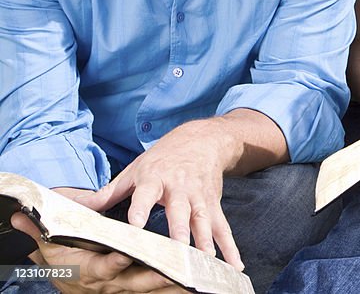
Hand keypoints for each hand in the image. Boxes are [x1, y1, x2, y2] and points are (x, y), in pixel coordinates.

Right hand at [10, 209, 184, 293]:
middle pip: (133, 281)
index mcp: (90, 269)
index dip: (112, 263)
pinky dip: (177, 290)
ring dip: (172, 286)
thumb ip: (40, 232)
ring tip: (193, 282)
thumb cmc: (64, 257)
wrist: (70, 278)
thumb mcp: (51, 245)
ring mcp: (126, 287)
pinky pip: (160, 292)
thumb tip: (21, 216)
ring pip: (151, 289)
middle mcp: (110, 282)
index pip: (102, 267)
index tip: (124, 255)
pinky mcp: (139, 289)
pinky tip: (195, 288)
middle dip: (153, 278)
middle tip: (173, 271)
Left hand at [77, 122, 242, 269]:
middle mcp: (180, 188)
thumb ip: (109, 192)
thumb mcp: (135, 169)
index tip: (136, 226)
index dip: (141, 209)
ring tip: (205, 263)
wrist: (202, 139)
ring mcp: (200, 198)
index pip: (146, 194)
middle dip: (179, 232)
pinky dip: (230, 247)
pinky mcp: (214, 205)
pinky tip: (234, 265)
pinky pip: (223, 228)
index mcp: (155, 178)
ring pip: (203, 221)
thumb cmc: (163, 158)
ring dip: (205, 242)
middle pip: (180, 212)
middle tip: (177, 252)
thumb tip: (80, 208)